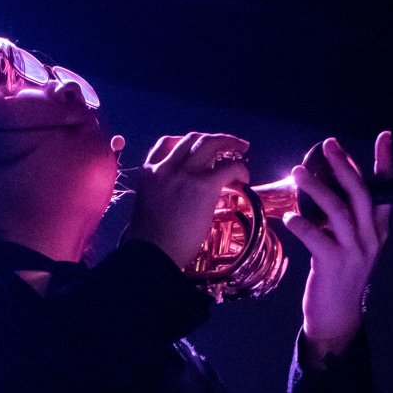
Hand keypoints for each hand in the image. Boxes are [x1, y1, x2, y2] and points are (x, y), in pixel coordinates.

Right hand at [125, 132, 250, 268]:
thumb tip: (181, 197)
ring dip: (229, 143)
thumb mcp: (147, 206)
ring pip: (210, 144)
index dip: (186, 142)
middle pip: (192, 139)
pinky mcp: (204, 186)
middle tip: (229, 144)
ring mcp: (185, 174)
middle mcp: (166, 167)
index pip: (166, 143)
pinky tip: (244, 179)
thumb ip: (162, 193)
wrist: (153, 254)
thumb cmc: (151, 241)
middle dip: (213, 139)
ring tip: (242, 149)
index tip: (198, 149)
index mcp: (149, 173)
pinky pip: (228, 168)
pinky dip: (240, 169)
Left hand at [283, 131, 392, 367]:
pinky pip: (315, 237)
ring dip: (316, 188)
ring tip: (297, 172)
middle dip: (345, 166)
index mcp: (377, 231)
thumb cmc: (338, 277)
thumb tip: (325, 186)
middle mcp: (371, 238)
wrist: (336, 317)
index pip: (385, 191)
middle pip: (361, 194)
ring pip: (338, 211)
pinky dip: (300, 223)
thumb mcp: (348, 244)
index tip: (384, 136)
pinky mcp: (333, 265)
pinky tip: (287, 217)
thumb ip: (343, 219)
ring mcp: (354, 252)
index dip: (385, 163)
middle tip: (329, 145)